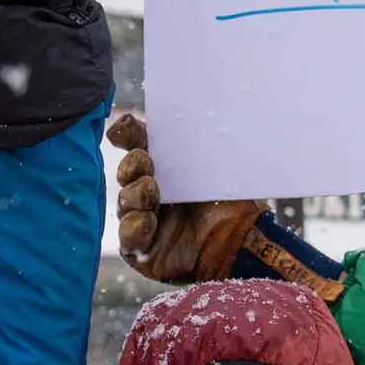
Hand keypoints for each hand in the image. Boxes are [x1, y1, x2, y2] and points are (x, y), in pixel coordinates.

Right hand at [107, 111, 262, 284]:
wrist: (242, 242)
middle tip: (146, 161)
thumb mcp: (214, 165)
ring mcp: (144, 220)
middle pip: (128, 172)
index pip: (139, 145)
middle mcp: (151, 192)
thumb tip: (166, 115)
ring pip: (125, 202)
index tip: (122, 130)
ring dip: (135, 193)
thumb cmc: (232, 203)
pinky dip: (134, 224)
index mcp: (167, 168)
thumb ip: (189, 141)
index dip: (128, 135)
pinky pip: (126, 235)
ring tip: (151, 191)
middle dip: (133, 164)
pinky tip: (147, 218)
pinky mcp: (142, 249)